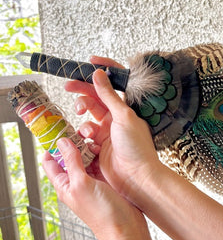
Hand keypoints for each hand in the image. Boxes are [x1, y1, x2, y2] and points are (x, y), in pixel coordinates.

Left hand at [42, 137, 146, 239]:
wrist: (125, 227)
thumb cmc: (102, 213)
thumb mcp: (82, 184)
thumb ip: (72, 162)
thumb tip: (62, 143)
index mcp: (65, 185)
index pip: (51, 163)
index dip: (51, 147)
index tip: (56, 132)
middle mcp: (77, 182)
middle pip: (68, 158)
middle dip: (71, 143)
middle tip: (77, 130)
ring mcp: (92, 180)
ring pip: (84, 157)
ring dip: (86, 147)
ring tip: (91, 137)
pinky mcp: (105, 178)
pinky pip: (98, 161)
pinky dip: (98, 152)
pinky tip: (102, 146)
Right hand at [65, 57, 161, 201]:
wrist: (135, 176)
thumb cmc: (136, 147)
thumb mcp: (123, 117)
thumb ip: (109, 96)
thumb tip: (99, 74)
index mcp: (125, 108)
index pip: (113, 85)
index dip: (103, 72)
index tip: (89, 63)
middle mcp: (116, 117)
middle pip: (96, 97)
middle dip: (82, 90)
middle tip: (69, 85)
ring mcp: (107, 131)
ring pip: (88, 114)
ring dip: (83, 113)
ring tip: (82, 115)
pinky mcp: (98, 145)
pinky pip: (85, 133)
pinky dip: (83, 132)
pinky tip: (87, 137)